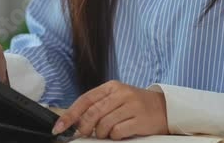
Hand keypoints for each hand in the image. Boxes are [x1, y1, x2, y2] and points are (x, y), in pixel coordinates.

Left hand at [52, 80, 167, 138]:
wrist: (164, 107)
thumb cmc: (135, 104)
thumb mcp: (116, 98)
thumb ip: (98, 105)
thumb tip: (75, 121)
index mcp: (111, 86)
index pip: (85, 100)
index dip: (70, 115)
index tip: (59, 127)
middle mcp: (120, 93)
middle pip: (92, 113)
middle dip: (84, 127)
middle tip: (85, 133)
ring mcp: (131, 105)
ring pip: (104, 124)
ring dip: (101, 133)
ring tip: (108, 132)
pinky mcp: (140, 119)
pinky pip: (118, 132)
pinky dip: (115, 136)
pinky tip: (120, 133)